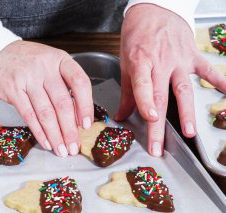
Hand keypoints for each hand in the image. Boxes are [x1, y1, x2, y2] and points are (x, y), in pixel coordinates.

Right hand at [0, 40, 93, 156]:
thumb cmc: (25, 61)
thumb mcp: (48, 64)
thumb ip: (63, 84)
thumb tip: (77, 117)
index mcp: (59, 59)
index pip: (80, 83)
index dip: (86, 106)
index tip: (87, 124)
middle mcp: (45, 67)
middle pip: (63, 103)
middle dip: (70, 129)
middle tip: (74, 147)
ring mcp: (27, 77)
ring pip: (46, 113)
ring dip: (55, 135)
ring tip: (61, 149)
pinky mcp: (12, 89)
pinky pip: (29, 115)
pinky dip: (39, 132)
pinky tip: (46, 142)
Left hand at [115, 4, 225, 156]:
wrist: (154, 10)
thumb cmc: (137, 36)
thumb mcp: (126, 62)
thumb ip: (127, 91)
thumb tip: (122, 115)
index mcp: (140, 62)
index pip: (142, 86)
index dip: (145, 102)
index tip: (149, 118)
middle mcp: (160, 63)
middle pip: (161, 97)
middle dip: (159, 125)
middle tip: (159, 146)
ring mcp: (179, 60)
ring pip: (184, 89)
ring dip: (187, 112)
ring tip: (190, 132)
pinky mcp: (193, 56)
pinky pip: (207, 70)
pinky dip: (219, 81)